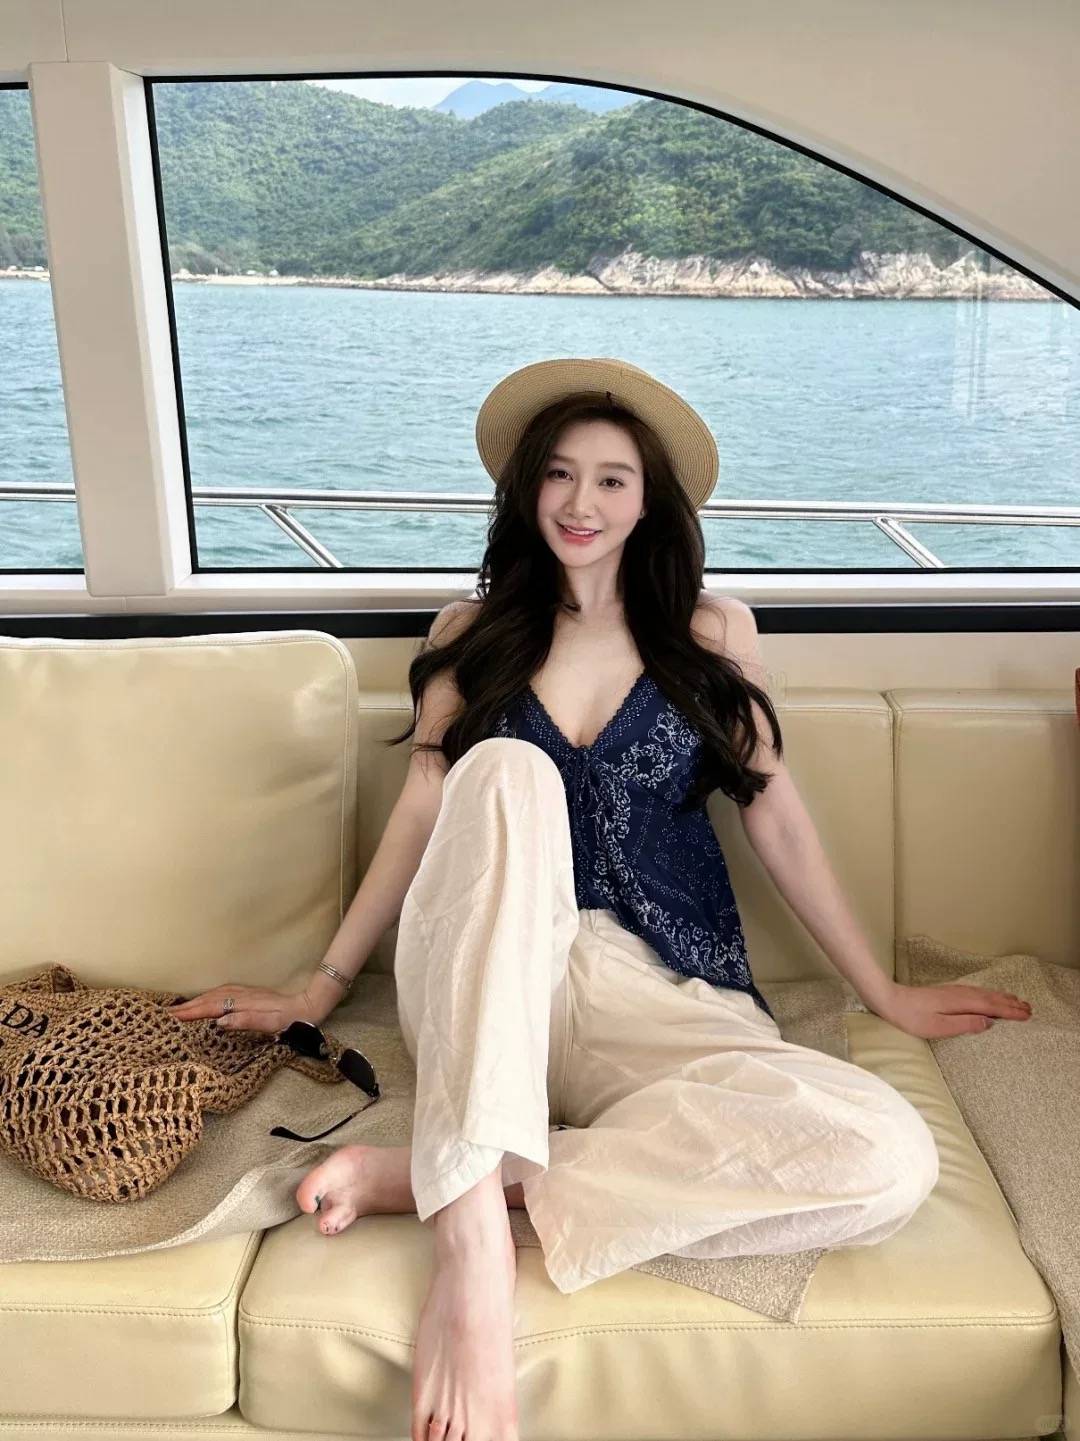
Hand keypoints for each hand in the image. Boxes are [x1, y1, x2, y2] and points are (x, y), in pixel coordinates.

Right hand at [168, 984, 323, 1033]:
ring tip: (178, 1009)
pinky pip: (220, 993)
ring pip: (213, 995)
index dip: (191, 1013)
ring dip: (195, 1001)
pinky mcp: (247, 994)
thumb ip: (244, 1021)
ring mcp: (243, 993)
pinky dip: (207, 997)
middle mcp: (240, 995)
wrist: (305, 1006)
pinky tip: (203, 1001)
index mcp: (242, 1003)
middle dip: (187, 1007)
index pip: (211, 1008)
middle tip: (166, 1014)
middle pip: (208, 1000)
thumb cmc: (287, 1019)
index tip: (172, 1017)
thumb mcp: (269, 1024)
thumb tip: (220, 1022)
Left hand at [874, 980, 1031, 1039]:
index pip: (992, 1007)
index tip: (1027, 1016)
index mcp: (960, 1003)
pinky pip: (976, 992)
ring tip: (1016, 1001)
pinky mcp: (947, 992)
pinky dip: (988, 994)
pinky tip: (989, 996)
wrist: (889, 1000)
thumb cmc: (911, 1018)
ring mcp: (953, 991)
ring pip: (984, 993)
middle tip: (1029, 1009)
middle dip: (1011, 1003)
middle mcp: (960, 994)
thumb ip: (964, 1024)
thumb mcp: (937, 1027)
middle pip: (991, 998)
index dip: (1010, 1011)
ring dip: (1001, 997)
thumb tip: (989, 1023)